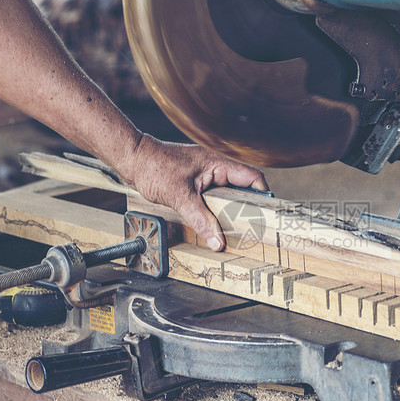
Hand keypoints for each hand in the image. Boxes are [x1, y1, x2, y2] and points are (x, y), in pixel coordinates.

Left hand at [124, 136, 267, 250]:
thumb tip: (217, 240)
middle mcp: (215, 167)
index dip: (262, 194)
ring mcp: (206, 175)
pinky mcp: (196, 183)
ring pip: (228, 195)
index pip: (252, 177)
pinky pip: (214, 198)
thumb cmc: (154, 167)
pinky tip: (215, 224)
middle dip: (248, 207)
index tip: (266, 213)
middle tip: (253, 227)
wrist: (132, 160)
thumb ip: (200, 219)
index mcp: (218, 163)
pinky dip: (217, 210)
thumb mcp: (180, 196)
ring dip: (231, 210)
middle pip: (243, 188)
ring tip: (236, 229)